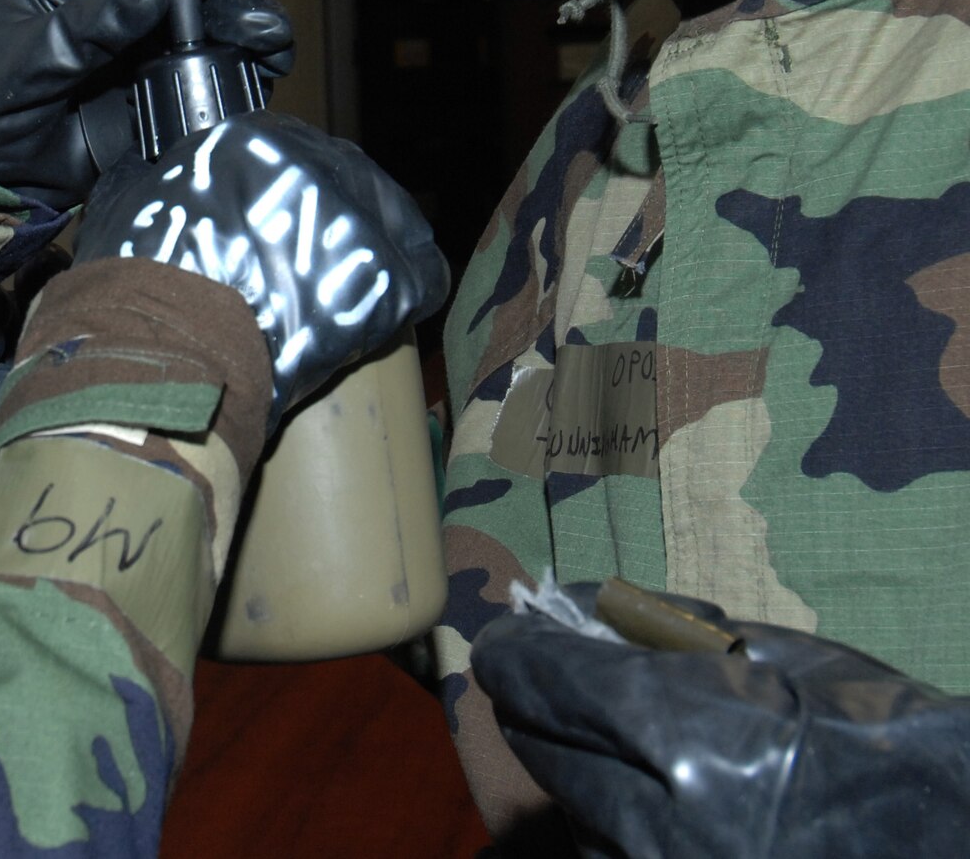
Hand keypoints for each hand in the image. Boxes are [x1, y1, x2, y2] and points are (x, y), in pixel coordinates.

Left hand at [0, 0, 293, 208]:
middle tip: (262, 25)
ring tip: (273, 51)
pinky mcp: (149, 100)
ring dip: (240, 40)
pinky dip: (230, 83)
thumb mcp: (28, 58)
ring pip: (202, 36)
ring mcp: (135, 55)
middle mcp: (114, 10)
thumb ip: (90, 24)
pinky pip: (197, 84)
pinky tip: (257, 83)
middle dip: (230, 4)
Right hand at [74, 109, 447, 435]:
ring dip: (373, 250)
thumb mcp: (124, 206)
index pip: (289, 149)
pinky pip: (421, 274)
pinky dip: (407, 290)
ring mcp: (355, 218)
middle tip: (315, 259)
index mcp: (249, 140)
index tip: (282, 220)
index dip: (289, 188)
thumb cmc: (136, 287)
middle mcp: (311, 163)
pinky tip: (387, 308)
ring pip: (391, 220)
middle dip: (335, 214)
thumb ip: (149, 179)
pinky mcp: (387, 277)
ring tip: (350, 288)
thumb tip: (142, 173)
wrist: (164, 352)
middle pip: (346, 176)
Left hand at [474, 585, 969, 858]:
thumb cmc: (891, 749)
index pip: (532, 675)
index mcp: (680, 737)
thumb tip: (592, 617)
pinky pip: (610, 848)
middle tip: (592, 676)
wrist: (956, 852)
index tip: (536, 627)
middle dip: (555, 700)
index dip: (526, 643)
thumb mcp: (791, 665)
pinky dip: (627, 821)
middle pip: (535, 737)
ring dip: (593, 764)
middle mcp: (647, 823)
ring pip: (572, 801)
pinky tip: (685, 808)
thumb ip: (678, 640)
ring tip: (665, 751)